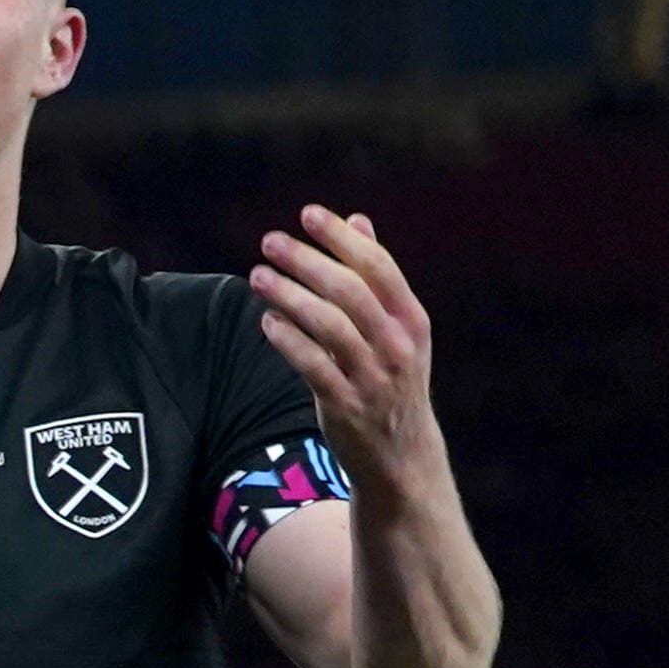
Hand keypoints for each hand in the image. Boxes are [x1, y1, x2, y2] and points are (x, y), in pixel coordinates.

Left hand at [249, 206, 446, 494]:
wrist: (401, 454)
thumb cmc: (391, 378)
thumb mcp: (396, 328)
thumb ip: (374, 277)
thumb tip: (358, 220)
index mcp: (411, 318)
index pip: (378, 266)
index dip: (341, 238)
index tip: (307, 213)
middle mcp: (397, 343)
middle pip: (350, 291)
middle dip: (307, 262)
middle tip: (269, 241)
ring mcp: (373, 375)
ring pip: (329, 325)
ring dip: (289, 297)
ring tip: (257, 276)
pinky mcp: (346, 405)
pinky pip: (313, 366)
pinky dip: (288, 341)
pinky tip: (266, 321)